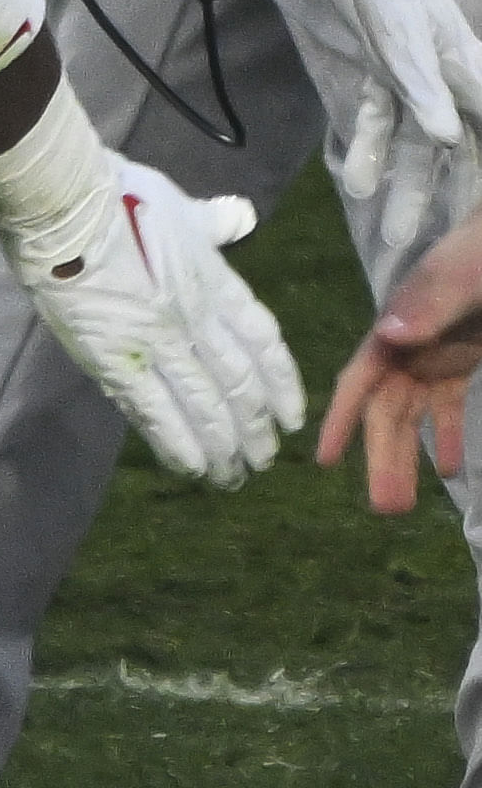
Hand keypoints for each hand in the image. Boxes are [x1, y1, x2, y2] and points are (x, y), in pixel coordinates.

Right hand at [0, 156, 303, 485]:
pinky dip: (177, 443)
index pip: (263, 343)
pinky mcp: (115, 358)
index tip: (290, 417)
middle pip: (240, 385)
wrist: (62, 200)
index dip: (282, 385)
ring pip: (205, 406)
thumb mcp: (179, 204)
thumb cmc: (115, 192)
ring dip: (223, 446)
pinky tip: (191, 468)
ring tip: (231, 476)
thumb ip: (212, 222)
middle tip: (262, 459)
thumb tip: (240, 217)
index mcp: (215, 282)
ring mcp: (158, 341)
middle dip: (254, 428)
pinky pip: (155, 410)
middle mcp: (198, 318)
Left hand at [298, 0, 481, 247]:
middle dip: (446, 197)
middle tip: (430, 245)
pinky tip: (358, 181)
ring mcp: (415, 82)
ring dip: (403, 184)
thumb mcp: (408, 34)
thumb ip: (425, 85)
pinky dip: (370, 149)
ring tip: (389, 227)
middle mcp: (449, 87)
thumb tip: (446, 138)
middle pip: (456, 153)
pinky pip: (380, 120)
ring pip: (415, 145)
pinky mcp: (383, 74)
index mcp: (471, 78)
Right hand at [321, 207, 481, 510]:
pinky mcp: (460, 358)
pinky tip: (451, 469)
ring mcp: (433, 354)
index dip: (340, 420)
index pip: (359, 381)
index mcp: (397, 329)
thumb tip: (384, 336)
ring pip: (412, 414)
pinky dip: (446, 436)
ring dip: (408, 455)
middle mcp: (407, 348)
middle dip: (382, 457)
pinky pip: (446, 404)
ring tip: (405, 505)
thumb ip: (426, 305)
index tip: (325, 460)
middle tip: (386, 510)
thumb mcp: (462, 277)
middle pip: (386, 409)